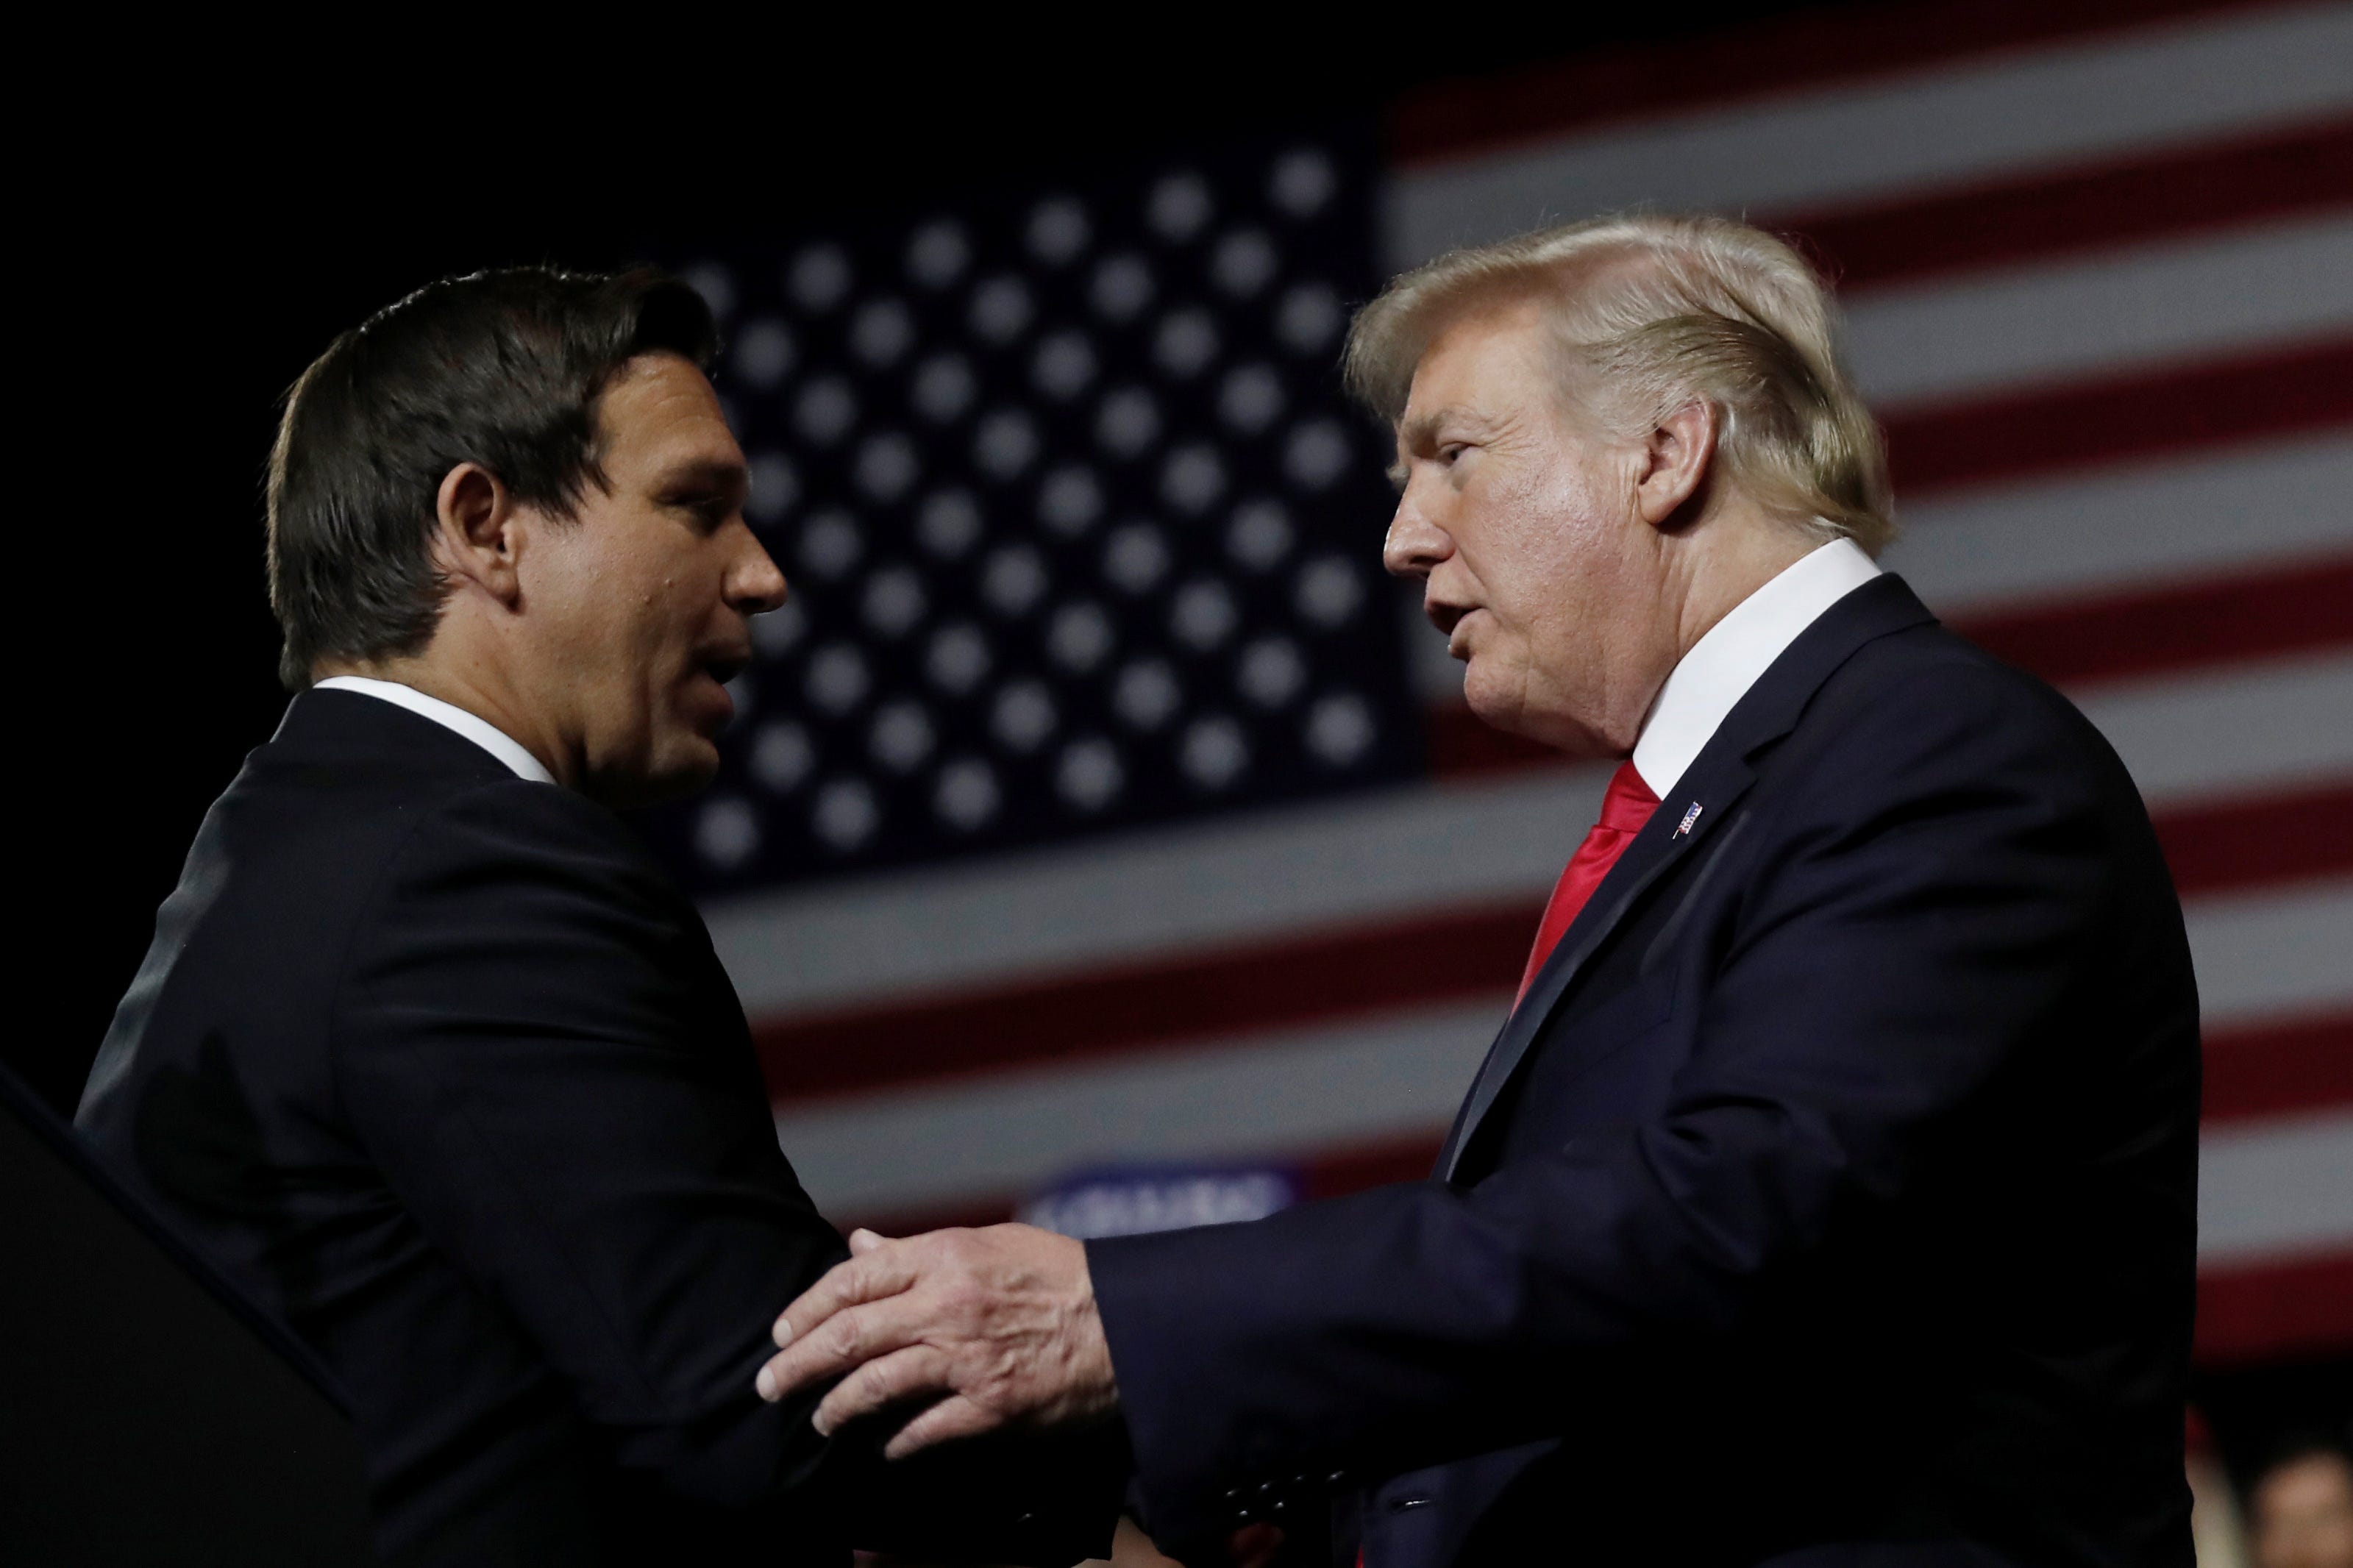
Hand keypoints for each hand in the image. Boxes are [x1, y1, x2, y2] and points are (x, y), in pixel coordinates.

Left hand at [755, 1224, 1117, 1457]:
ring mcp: (966, 1359)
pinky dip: (894, 1443)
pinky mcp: (989, 1406)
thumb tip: (858, 1246)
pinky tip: (882, 1448)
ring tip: (819, 1421)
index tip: (781, 1330)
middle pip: (849, 1335)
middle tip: (768, 1384)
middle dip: (797, 1363)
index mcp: (945, 1256)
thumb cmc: (1057, 1274)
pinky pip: (922, 1430)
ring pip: (874, 1386)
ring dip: (835, 1408)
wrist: (1126, 1322)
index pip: (853, 1279)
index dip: (807, 1307)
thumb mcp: (988, 1243)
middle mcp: (947, 1305)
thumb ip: (917, 1251)